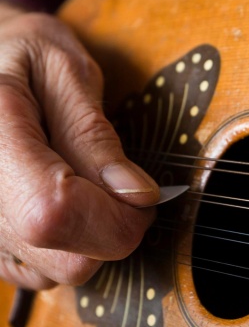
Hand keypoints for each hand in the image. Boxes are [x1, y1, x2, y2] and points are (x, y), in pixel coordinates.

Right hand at [0, 4, 159, 289]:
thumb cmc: (23, 55)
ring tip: (86, 185)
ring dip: (92, 238)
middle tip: (123, 187)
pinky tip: (66, 204)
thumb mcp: (66, 73)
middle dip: (115, 230)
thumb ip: (95, 136)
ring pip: (56, 272)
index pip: (55, 212)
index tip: (146, 196)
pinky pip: (40, 272)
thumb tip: (140, 196)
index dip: (116, 218)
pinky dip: (68, 247)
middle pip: (64, 257)